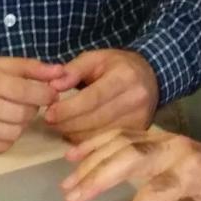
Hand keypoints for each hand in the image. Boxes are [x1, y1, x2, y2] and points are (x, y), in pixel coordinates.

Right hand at [0, 57, 66, 154]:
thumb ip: (29, 67)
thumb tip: (60, 72)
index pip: (22, 90)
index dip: (44, 94)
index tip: (52, 94)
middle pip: (20, 114)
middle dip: (32, 110)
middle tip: (29, 104)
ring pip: (12, 133)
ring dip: (20, 125)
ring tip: (13, 115)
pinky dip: (6, 138)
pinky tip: (0, 126)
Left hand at [42, 49, 158, 139]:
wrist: (150, 77)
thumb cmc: (118, 67)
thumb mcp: (96, 58)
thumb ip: (73, 70)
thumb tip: (53, 86)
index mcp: (124, 77)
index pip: (93, 98)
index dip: (69, 109)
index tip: (49, 113)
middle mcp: (135, 99)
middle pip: (95, 119)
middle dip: (68, 123)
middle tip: (49, 121)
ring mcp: (139, 118)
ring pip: (100, 134)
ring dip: (74, 134)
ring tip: (60, 126)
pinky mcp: (138, 132)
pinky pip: (107, 142)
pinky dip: (87, 141)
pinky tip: (75, 133)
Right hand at [61, 126, 200, 200]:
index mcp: (194, 173)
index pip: (156, 193)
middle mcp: (176, 150)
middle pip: (130, 157)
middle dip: (99, 176)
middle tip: (72, 198)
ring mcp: (164, 140)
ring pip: (122, 142)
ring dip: (91, 160)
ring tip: (67, 183)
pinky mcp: (156, 137)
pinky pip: (122, 134)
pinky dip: (96, 142)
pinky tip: (73, 154)